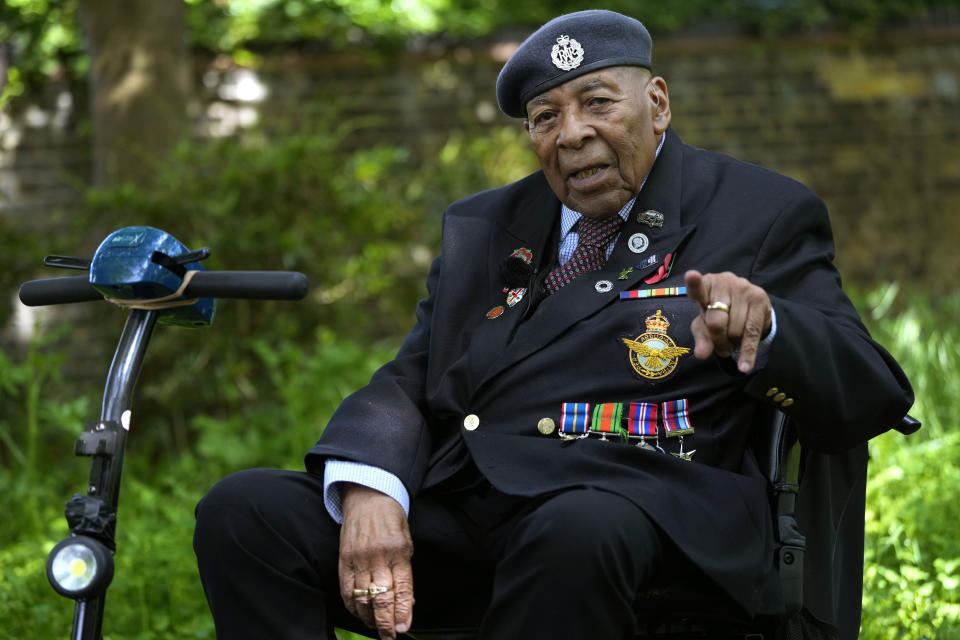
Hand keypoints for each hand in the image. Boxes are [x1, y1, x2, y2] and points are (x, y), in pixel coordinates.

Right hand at [339, 484, 414, 638]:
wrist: (368, 496)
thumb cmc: (391, 519)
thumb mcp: (407, 541)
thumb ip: (406, 571)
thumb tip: (407, 603)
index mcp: (398, 550)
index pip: (402, 588)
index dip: (402, 612)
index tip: (403, 628)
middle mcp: (378, 556)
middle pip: (381, 597)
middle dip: (386, 622)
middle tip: (389, 637)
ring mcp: (358, 558)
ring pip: (362, 597)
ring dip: (369, 618)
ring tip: (376, 627)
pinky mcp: (343, 559)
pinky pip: (346, 589)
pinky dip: (352, 606)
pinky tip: (359, 614)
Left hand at [685, 270, 771, 373]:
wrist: (748, 307)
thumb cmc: (718, 313)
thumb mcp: (704, 326)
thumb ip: (701, 338)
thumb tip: (701, 354)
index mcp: (705, 285)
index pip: (697, 287)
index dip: (694, 283)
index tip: (691, 275)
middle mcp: (724, 281)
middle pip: (716, 322)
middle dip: (717, 340)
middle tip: (721, 346)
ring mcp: (743, 287)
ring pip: (734, 330)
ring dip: (732, 343)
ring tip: (733, 339)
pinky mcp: (760, 298)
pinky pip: (752, 333)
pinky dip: (747, 353)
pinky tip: (745, 366)